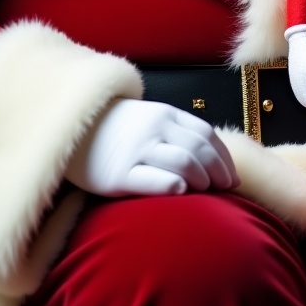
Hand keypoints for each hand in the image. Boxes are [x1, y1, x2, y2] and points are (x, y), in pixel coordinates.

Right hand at [65, 98, 239, 196]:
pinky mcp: (118, 175)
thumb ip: (177, 131)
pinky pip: (155, 181)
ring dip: (202, 179)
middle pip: (200, 150)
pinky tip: (181, 191)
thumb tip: (212, 156)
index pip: (206, 134)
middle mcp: (154, 129)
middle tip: (225, 189)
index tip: (233, 177)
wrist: (72, 129)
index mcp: (165, 114)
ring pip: (184, 162)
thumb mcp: (149, 118)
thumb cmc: (118, 128)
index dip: (224, 157)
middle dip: (219, 172)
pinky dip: (175, 186)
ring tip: (204, 192)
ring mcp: (136, 151)